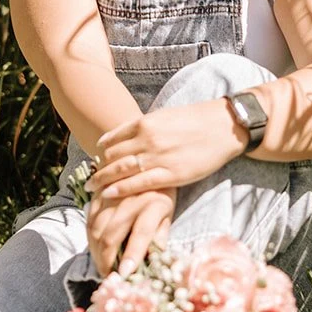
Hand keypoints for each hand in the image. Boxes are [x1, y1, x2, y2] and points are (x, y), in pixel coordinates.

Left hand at [87, 99, 245, 201]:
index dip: (101, 152)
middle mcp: (147, 139)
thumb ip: (144, 127)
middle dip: (98, 169)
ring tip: (91, 188)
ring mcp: (158, 157)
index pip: (112, 139)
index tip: (95, 161)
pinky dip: (120, 190)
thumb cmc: (195, 120)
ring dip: (103, 180)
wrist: (223, 126)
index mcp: (145, 123)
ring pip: (121, 170)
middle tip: (87, 179)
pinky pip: (138, 184)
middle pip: (113, 156)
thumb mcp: (164, 116)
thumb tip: (125, 135)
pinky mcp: (170, 174)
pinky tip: (107, 195)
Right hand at [87, 185, 175, 277]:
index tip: (124, 275)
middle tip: (110, 277)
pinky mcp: (98, 193)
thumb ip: (159, 236)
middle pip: (112, 235)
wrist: (145, 162)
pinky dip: (90, 238)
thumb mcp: (168, 214)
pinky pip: (89, 219)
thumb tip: (153, 262)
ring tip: (103, 266)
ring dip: (97, 252)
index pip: (141, 233)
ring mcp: (111, 195)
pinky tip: (96, 249)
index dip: (132, 255)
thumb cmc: (161, 193)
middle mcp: (130, 199)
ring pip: (96, 229)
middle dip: (108, 261)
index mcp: (153, 204)